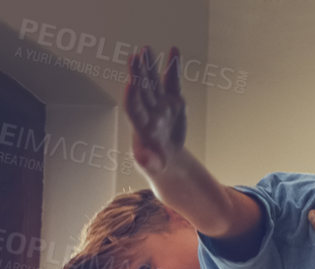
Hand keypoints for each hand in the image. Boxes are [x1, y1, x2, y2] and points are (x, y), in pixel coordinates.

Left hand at [126, 46, 187, 177]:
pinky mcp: (173, 100)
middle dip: (138, 73)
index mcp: (140, 124)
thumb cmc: (155, 161)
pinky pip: (172, 81)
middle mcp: (148, 109)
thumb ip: (148, 161)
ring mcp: (160, 103)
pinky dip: (173, 66)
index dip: (132, 95)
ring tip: (146, 48)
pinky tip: (174, 51)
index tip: (131, 83)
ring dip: (149, 65)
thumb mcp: (151, 165)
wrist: (166, 157)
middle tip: (136, 56)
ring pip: (153, 81)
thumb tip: (145, 160)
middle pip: (141, 89)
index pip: (133, 107)